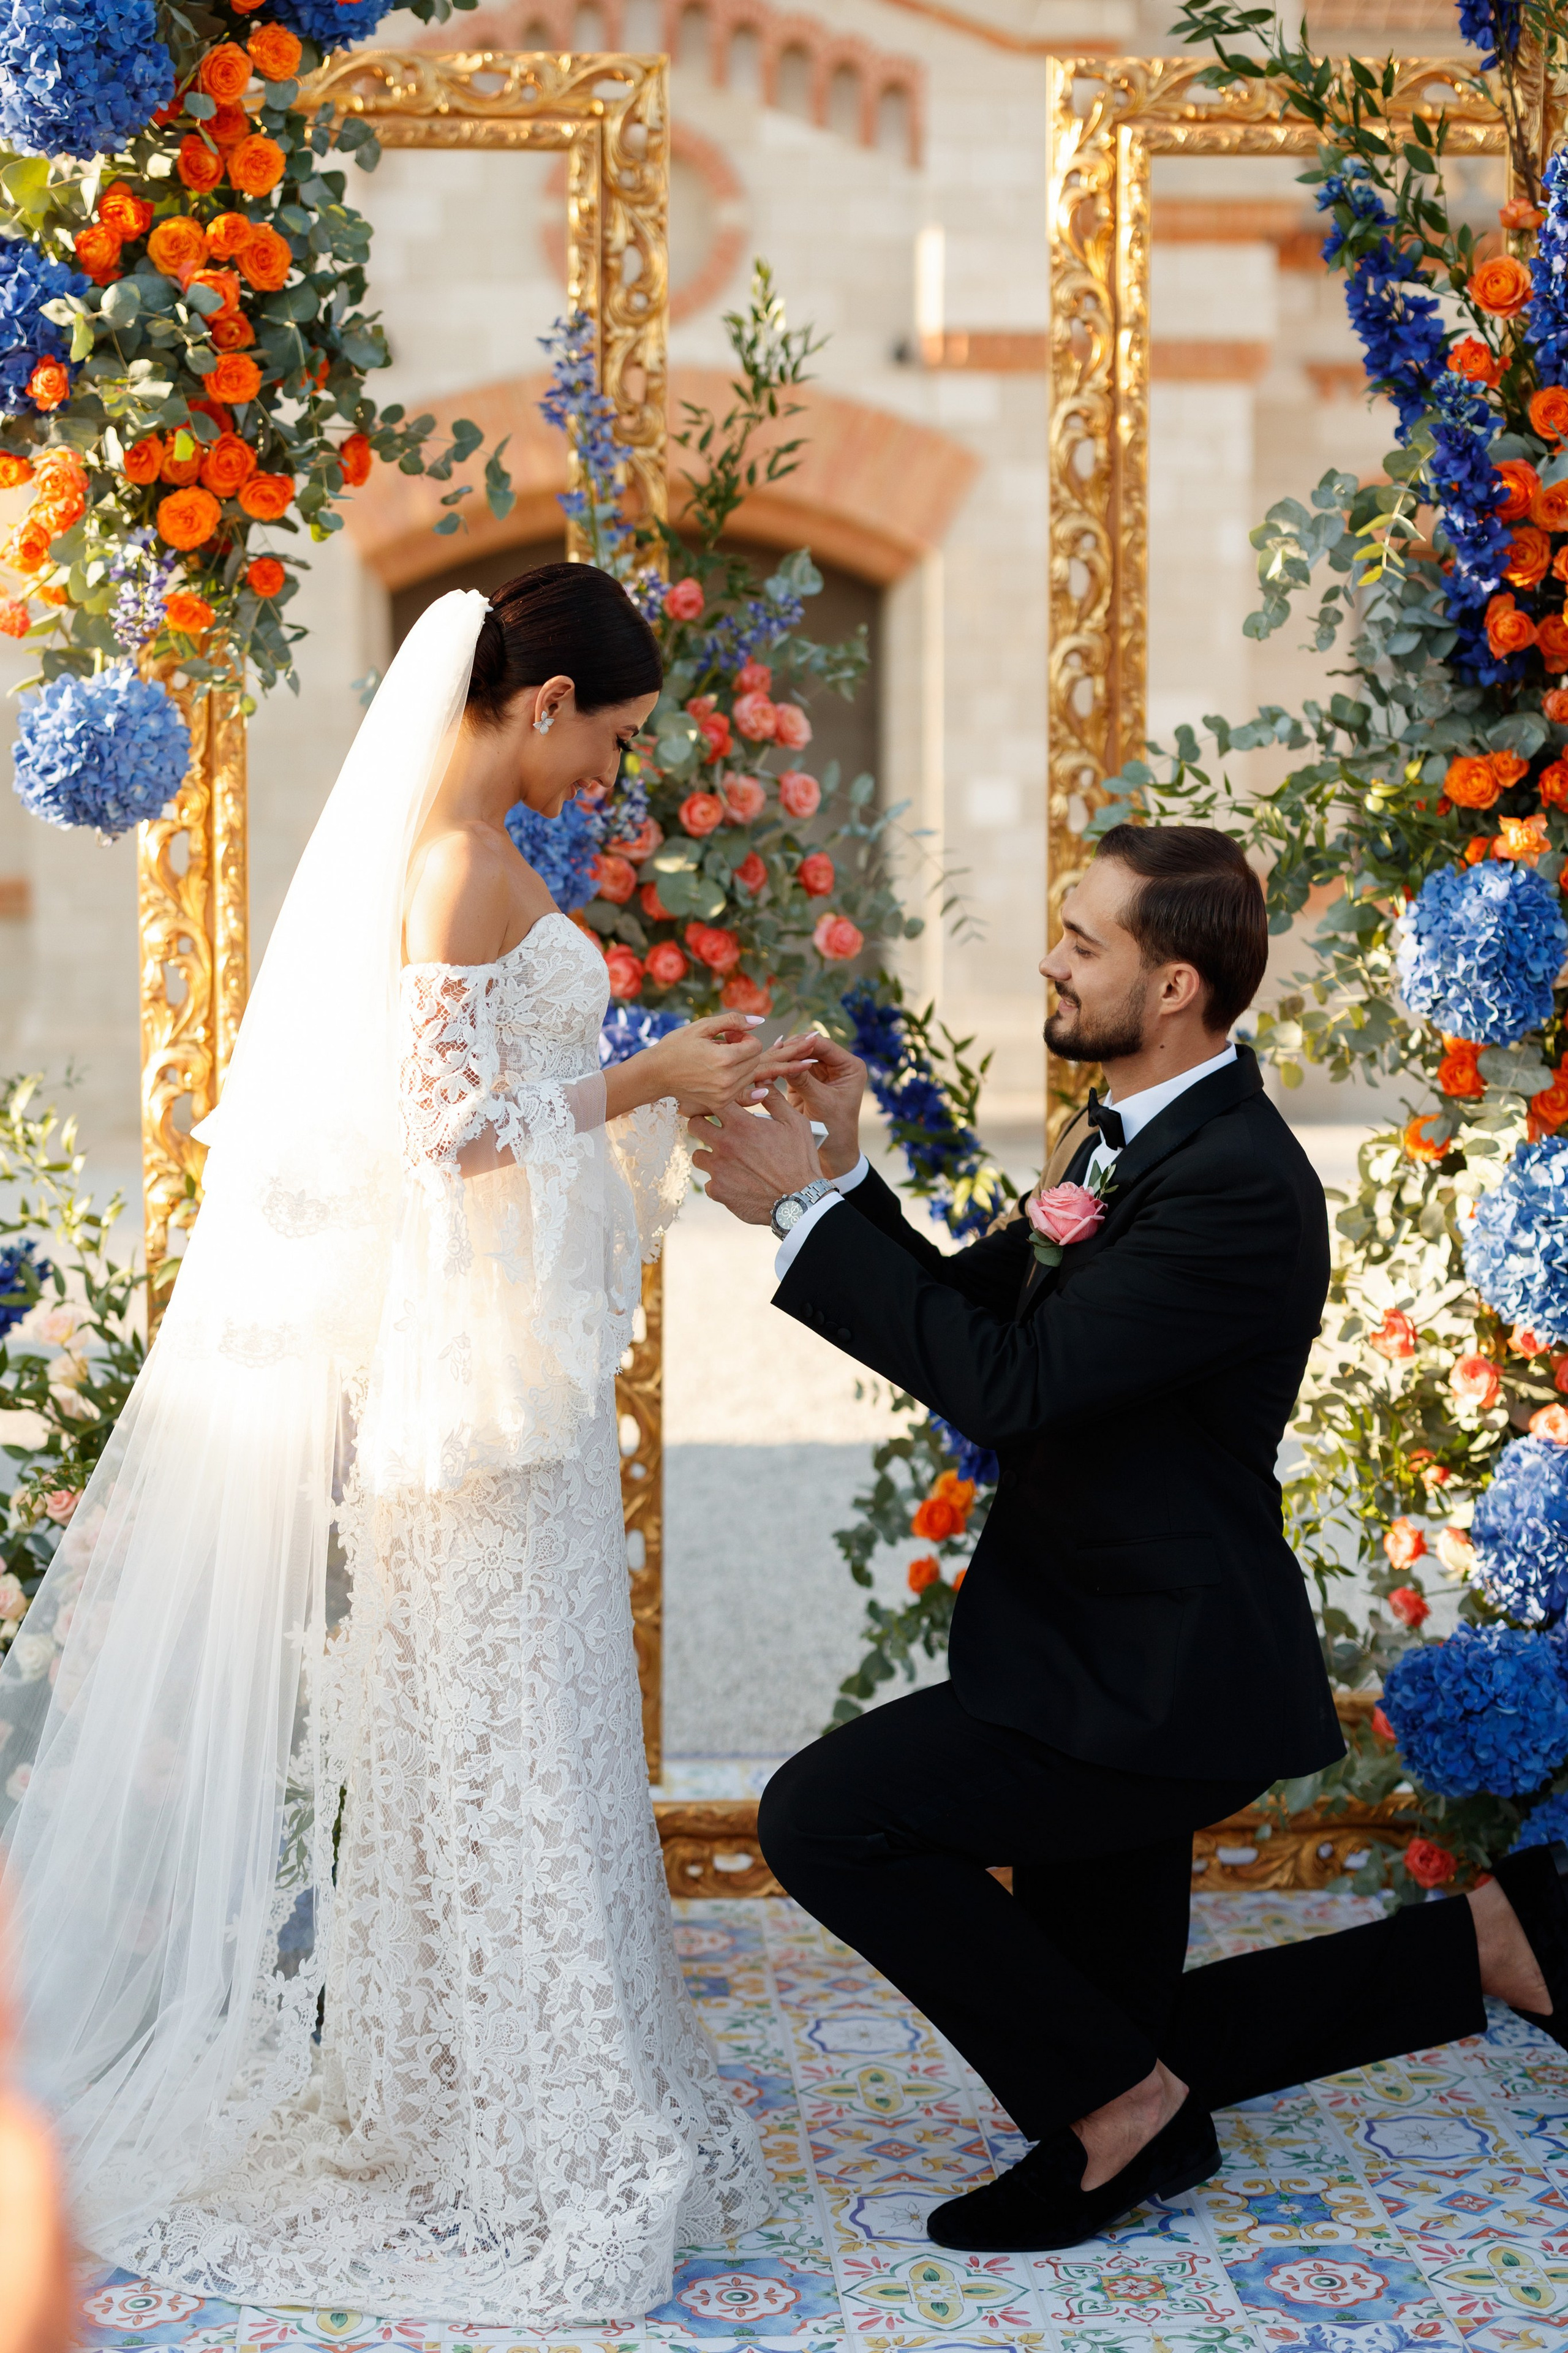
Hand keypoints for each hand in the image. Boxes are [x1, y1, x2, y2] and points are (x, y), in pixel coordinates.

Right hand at [642, 1014, 763, 1117]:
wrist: (656, 1074)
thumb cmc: (676, 1047)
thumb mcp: (702, 1026)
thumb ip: (732, 1021)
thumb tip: (757, 1020)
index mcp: (724, 1059)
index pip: (756, 1046)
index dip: (745, 1036)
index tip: (729, 1036)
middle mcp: (727, 1080)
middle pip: (755, 1060)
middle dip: (744, 1050)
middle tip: (724, 1045)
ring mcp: (724, 1094)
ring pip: (750, 1075)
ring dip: (741, 1064)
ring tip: (719, 1058)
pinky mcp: (721, 1103)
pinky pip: (741, 1088)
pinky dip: (735, 1077)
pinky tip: (717, 1071)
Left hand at [689, 1090, 823, 1224]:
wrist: (799, 1201)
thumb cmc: (800, 1160)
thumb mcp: (794, 1123)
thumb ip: (774, 1099)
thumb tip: (761, 1079)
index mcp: (742, 1125)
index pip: (712, 1102)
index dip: (712, 1101)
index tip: (716, 1105)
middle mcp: (726, 1145)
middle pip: (694, 1125)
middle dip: (702, 1124)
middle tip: (713, 1129)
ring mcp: (719, 1169)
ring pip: (698, 1156)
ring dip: (709, 1155)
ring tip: (726, 1159)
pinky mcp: (718, 1191)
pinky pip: (709, 1182)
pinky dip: (720, 1182)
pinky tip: (735, 1182)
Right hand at [777, 1030, 866, 1176]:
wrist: (833, 1153)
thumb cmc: (836, 1130)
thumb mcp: (820, 1103)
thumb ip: (804, 1081)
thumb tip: (785, 1060)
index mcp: (850, 1067)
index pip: (824, 1045)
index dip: (804, 1043)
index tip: (785, 1044)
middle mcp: (836, 1066)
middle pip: (810, 1048)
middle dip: (791, 1049)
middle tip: (771, 1049)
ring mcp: (820, 1073)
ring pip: (798, 1057)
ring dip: (783, 1057)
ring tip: (765, 1055)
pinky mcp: (806, 1082)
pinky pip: (791, 1069)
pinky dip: (780, 1068)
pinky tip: (765, 1065)